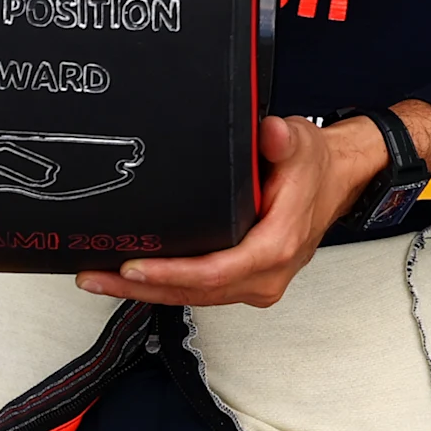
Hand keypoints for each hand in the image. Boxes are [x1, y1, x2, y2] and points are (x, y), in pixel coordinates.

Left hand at [74, 111, 413, 308]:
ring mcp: (256, 284)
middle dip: (142, 288)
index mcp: (277, 246)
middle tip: (94, 278)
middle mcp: (266, 276)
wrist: (337, 182)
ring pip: (194, 298)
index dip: (172, 273)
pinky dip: (165, 286)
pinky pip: (201, 291)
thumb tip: (268, 132)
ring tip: (98, 279)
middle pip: (195, 293)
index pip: (216, 271)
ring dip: (147, 291)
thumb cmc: (314, 167)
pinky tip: (132, 278)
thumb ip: (282, 140)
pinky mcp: (246, 282)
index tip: (133, 268)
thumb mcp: (300, 143)